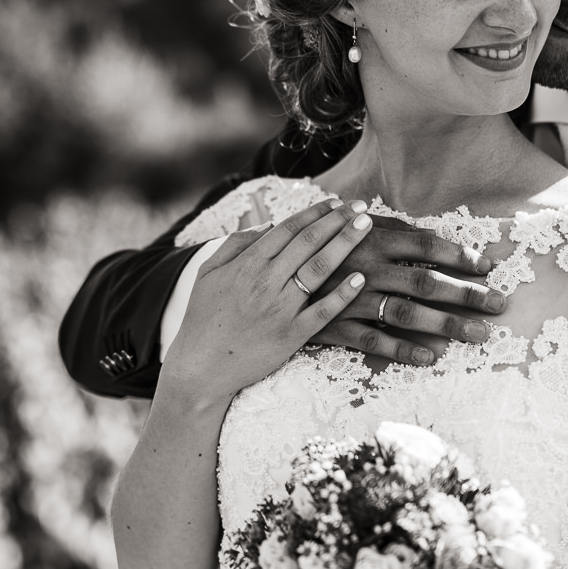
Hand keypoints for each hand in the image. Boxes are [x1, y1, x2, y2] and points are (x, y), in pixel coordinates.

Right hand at [160, 198, 372, 407]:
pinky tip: (360, 278)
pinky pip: (322, 311)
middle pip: (309, 241)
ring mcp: (281, 308)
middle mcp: (266, 281)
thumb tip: (266, 225)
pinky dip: (342, 294)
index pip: (288, 228)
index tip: (335, 203)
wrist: (201, 365)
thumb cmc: (203, 318)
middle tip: (359, 206)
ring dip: (346, 243)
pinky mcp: (291, 335)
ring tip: (366, 227)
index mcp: (247, 263)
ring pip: (320, 268)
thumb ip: (235, 244)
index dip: (315, 212)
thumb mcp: (208, 272)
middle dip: (337, 220)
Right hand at [306, 214, 505, 365]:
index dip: (458, 254)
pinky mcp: (333, 327)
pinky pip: (373, 341)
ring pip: (407, 313)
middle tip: (500, 304)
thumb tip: (429, 233)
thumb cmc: (313, 246)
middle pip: (425, 280)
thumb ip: (387, 229)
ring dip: (446, 325)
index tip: (487, 266)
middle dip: (467, 293)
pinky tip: (430, 358)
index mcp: (369, 238)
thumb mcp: (347, 227)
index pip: (424, 244)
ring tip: (479, 335)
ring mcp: (349, 298)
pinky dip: (403, 350)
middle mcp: (364, 267)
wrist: (262, 275)